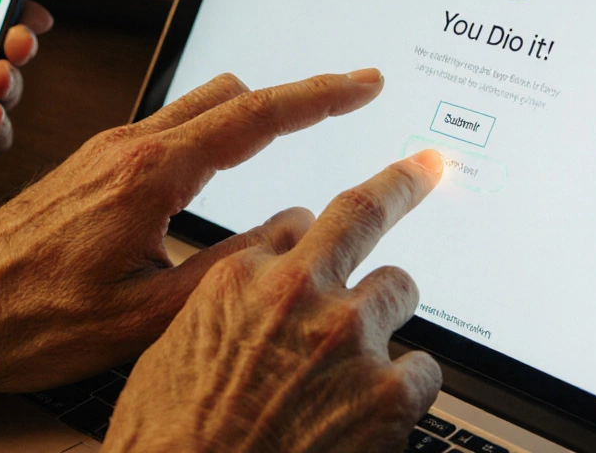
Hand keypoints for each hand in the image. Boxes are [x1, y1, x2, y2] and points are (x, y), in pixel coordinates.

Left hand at [0, 70, 389, 397]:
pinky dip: (211, 131)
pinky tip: (224, 162)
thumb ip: (226, 268)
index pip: (254, 116)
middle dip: (295, 94)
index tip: (362, 83)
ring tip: (299, 128)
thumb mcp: (144, 314)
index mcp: (147, 176)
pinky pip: (165, 127)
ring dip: (251, 110)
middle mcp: (126, 149)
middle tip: (346, 101)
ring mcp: (104, 152)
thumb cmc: (31, 320)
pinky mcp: (89, 165)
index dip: (319, 95)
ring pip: (196, 106)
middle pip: (230, 95)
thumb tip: (288, 232)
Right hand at [102, 150, 445, 452]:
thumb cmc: (170, 440)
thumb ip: (224, 310)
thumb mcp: (172, 353)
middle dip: (400, 184)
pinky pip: (425, 367)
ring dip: (386, 315)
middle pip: (364, 214)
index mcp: (238, 279)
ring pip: (398, 289)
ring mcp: (348, 339)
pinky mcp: (388, 394)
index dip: (310, 235)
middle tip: (426, 169)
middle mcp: (298, 294)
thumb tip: (246, 296)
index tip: (327, 229)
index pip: (294, 224)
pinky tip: (377, 410)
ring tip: (363, 358)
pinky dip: (407, 385)